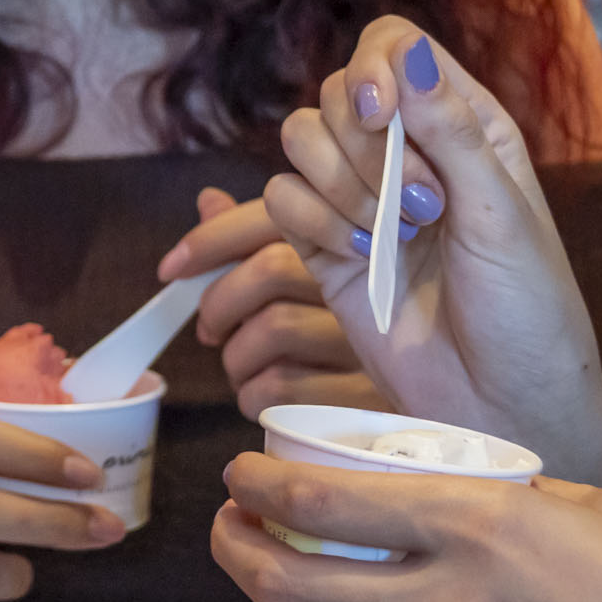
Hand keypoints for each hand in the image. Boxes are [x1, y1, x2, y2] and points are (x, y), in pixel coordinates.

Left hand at [165, 188, 386, 419]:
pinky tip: (262, 398)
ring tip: (245, 369)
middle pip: (270, 271)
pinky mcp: (369, 392)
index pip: (271, 218)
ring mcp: (376, 335)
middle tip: (211, 331)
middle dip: (220, 305)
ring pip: (273, 330)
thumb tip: (209, 200)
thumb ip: (260, 239)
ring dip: (236, 359)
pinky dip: (251, 397)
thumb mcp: (313, 278)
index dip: (210, 239)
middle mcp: (371, 280)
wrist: (431, 401)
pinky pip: (281, 388)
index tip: (170, 268)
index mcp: (349, 241)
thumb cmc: (358, 336)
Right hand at [269, 16, 601, 485]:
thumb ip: (451, 130)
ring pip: (300, 142)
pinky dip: (314, 224)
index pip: (392, 45)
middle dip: (365, 146)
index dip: (371, 67)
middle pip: (336, 92)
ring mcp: (361, 199)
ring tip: (392, 237)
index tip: (378, 114)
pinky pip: (283, 201)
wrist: (502, 405)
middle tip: (421, 207)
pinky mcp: (324, 247)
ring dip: (339, 186)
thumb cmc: (529, 311)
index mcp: (465, 124)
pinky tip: (363, 260)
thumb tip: (405, 54)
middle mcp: (409, 151)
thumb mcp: (503, 214)